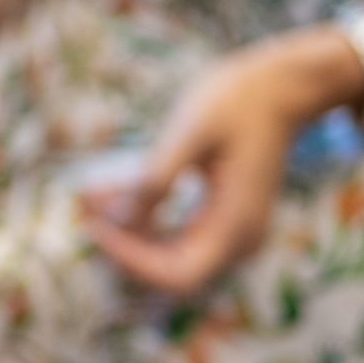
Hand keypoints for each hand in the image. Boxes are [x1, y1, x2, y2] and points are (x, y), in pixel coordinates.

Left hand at [81, 33, 346, 296]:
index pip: (177, 275)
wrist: (280, 87)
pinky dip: (145, 218)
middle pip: (170, 269)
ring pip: (170, 252)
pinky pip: (178, 233)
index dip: (131, 261)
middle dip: (123, 243)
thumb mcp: (191, 132)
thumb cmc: (238, 101)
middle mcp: (239, 242)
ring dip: (129, 230)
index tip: (96, 227)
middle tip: (83, 209)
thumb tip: (119, 219)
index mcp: (236, 227)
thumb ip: (157, 178)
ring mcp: (234, 233)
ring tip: (90, 197)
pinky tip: (113, 192)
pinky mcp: (223, 219)